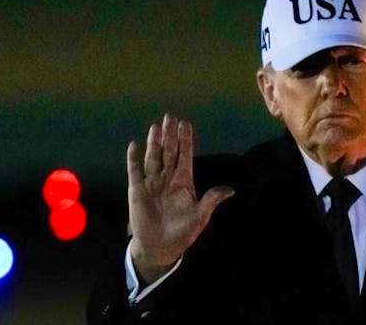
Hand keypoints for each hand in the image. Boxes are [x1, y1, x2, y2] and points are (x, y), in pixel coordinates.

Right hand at [126, 114, 234, 282]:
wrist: (160, 248)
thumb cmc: (182, 232)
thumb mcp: (200, 217)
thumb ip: (211, 200)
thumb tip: (231, 190)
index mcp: (183, 182)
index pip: (185, 155)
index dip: (185, 140)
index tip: (185, 123)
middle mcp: (167, 178)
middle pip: (169, 152)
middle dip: (170, 135)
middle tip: (170, 117)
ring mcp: (152, 183)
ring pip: (153, 157)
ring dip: (155, 142)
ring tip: (156, 126)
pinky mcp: (137, 190)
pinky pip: (135, 171)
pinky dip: (133, 158)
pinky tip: (134, 145)